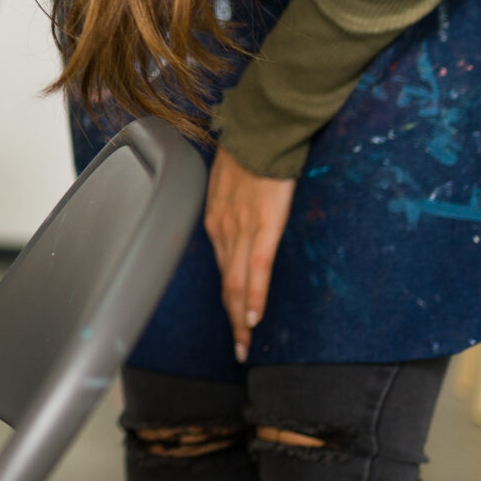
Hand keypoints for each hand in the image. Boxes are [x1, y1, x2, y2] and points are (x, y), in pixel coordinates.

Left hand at [205, 150, 295, 363]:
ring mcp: (242, 230)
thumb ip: (235, 205)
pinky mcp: (263, 228)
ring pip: (237, 283)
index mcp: (217, 220)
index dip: (227, 298)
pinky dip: (254, 296)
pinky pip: (257, 269)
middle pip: (226, 284)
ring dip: (241, 317)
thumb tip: (242, 218)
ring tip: (245, 344)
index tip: (233, 320)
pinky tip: (254, 317)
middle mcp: (223, 230)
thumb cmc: (250, 154)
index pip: (221, 268)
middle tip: (239, 349)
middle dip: (232, 319)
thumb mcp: (231, 183)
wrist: (261, 132)